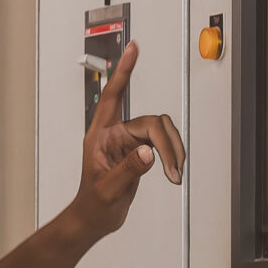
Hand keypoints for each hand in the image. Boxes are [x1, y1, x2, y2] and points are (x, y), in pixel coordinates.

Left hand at [65, 42, 183, 245]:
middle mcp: (115, 134)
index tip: (132, 48)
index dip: (123, 71)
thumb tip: (148, 153)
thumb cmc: (93, 205)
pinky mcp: (138, 152)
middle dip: (167, 145)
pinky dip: (171, 157)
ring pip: (161, 132)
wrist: (95, 219)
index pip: (112, 95)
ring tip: (174, 173)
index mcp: (100, 135)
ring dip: (172, 151)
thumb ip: (128, 171)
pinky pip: (162, 144)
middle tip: (173, 168)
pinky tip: (172, 171)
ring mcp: (127, 142)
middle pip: (151, 122)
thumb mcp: (108, 190)